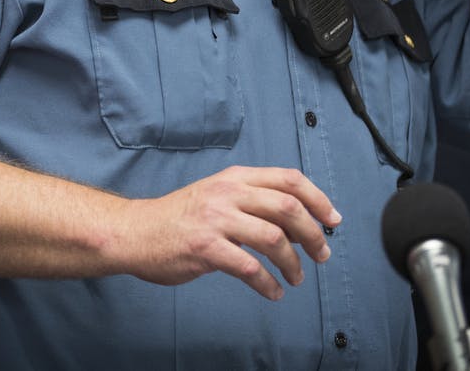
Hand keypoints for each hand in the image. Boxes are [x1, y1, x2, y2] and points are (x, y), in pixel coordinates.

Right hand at [113, 165, 340, 299]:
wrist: (135, 232)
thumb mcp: (216, 194)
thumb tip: (296, 220)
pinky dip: (268, 284)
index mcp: (234, 178)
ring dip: (294, 263)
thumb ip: (250, 199)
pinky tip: (273, 292)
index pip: (289, 179)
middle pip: (288, 208)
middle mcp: (227, 193)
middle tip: (321, 254)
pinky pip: (249, 268)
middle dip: (313, 234)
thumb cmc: (179, 218)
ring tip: (297, 278)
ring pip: (273, 238)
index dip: (318, 199)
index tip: (333, 220)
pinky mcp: (205, 247)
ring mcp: (216, 219)